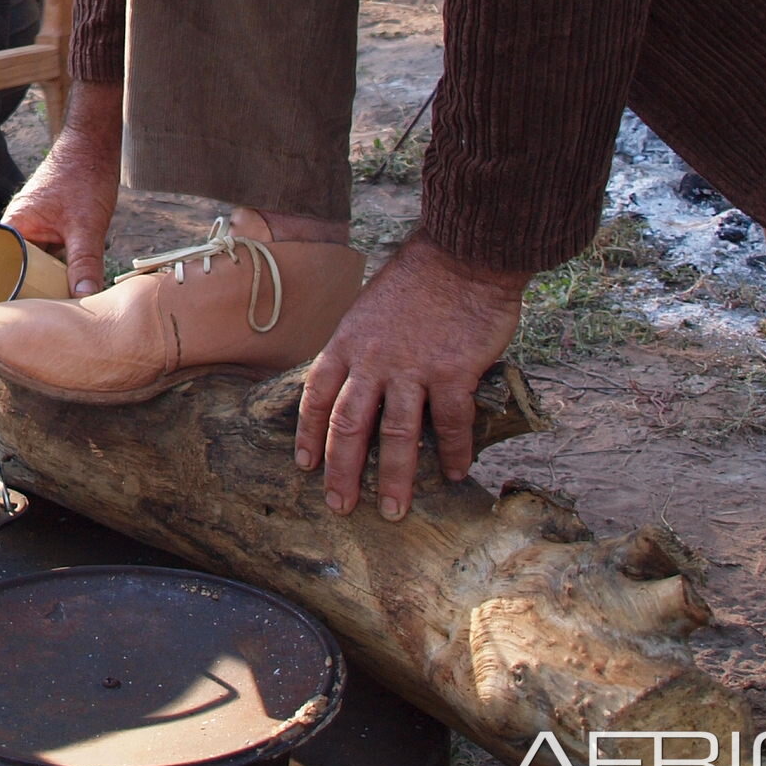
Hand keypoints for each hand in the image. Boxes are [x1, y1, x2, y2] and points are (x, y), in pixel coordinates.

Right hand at [5, 84, 121, 295]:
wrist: (95, 144)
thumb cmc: (84, 175)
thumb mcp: (87, 225)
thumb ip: (85, 263)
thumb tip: (86, 298)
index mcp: (14, 224)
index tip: (6, 315)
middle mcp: (19, 227)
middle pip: (15, 268)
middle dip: (28, 289)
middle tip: (39, 320)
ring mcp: (35, 228)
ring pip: (35, 263)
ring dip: (47, 279)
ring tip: (56, 308)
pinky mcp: (51, 227)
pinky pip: (50, 255)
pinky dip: (59, 268)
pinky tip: (72, 284)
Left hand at [294, 236, 527, 520]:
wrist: (460, 255)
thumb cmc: (416, 280)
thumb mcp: (367, 309)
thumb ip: (361, 347)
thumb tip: (360, 381)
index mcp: (347, 342)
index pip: (317, 395)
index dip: (308, 433)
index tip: (305, 466)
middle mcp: (372, 360)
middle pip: (348, 425)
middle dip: (341, 471)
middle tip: (339, 505)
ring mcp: (412, 369)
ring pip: (396, 434)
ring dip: (394, 477)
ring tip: (392, 510)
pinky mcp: (453, 373)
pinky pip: (449, 424)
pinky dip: (452, 453)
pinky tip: (454, 474)